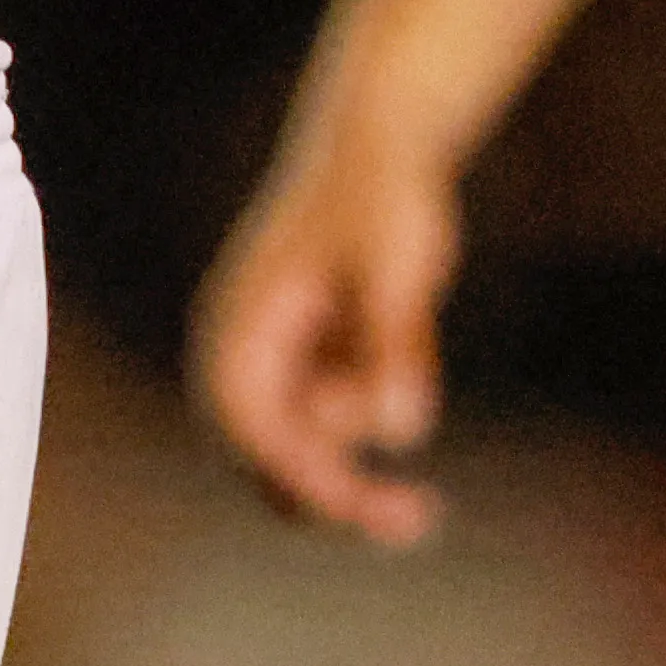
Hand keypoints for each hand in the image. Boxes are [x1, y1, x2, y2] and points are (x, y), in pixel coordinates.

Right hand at [196, 99, 463, 547]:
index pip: (246, 422)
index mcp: (240, 322)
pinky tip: (404, 358)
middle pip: (264, 455)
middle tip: (416, 520)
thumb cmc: (380, 195)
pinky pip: (332, 427)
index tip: (357, 504)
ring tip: (425, 445)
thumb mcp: (395, 266)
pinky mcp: (311, 367)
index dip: (295, 468)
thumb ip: (394, 342)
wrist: (380, 145)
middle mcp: (245, 350)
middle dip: (330, 494)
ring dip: (355, 472)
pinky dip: (369, 428)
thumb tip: (402, 429)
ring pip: (300, 451)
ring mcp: (277, 362)